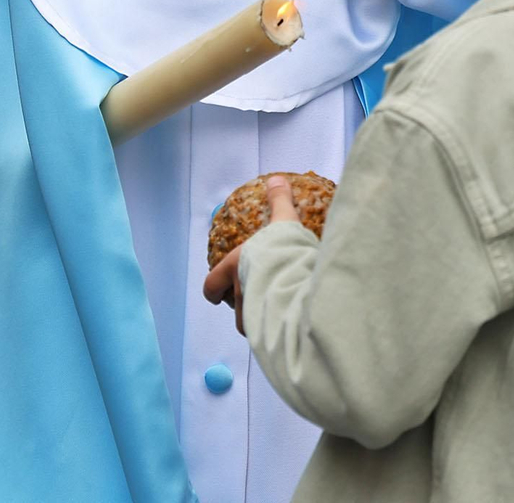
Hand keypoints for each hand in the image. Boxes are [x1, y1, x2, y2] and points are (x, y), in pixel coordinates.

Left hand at [202, 176, 299, 336]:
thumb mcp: (283, 220)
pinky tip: (290, 325)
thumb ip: (280, 201)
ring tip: (274, 314)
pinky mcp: (272, 330)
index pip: (211, 286)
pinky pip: (271, 334)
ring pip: (250, 326)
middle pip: (233, 309)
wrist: (303, 280)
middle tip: (256, 299)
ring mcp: (255, 316)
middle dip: (243, 306)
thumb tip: (276, 179)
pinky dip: (277, 331)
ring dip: (258, 321)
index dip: (212, 291)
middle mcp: (240, 294)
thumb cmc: (286, 251)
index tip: (216, 295)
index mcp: (235, 268)